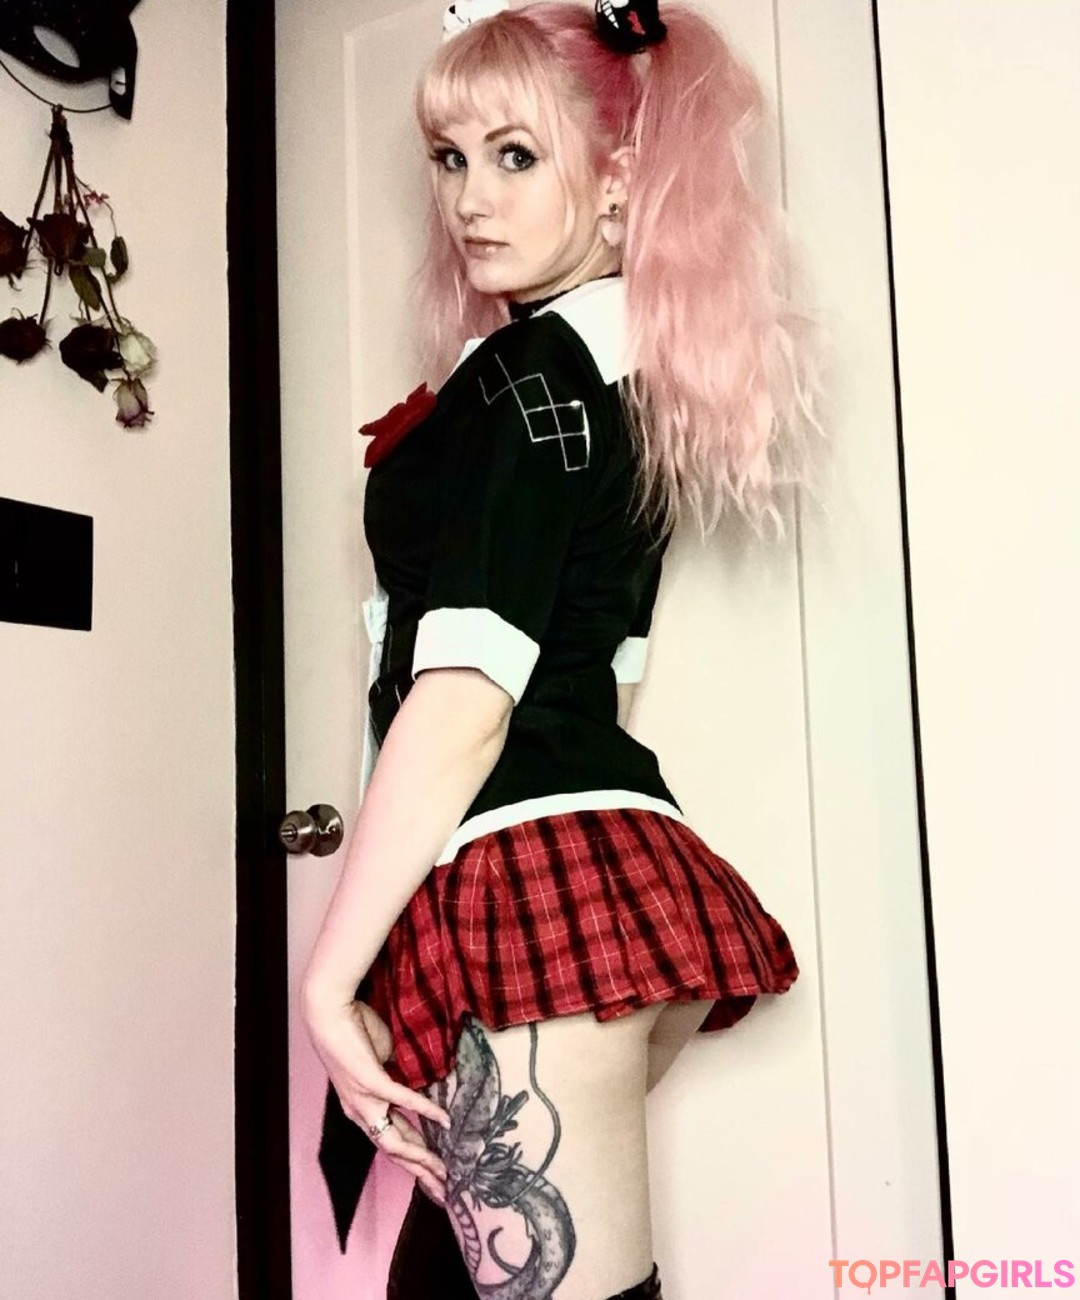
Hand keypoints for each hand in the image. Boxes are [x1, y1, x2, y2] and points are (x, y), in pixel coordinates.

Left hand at [302, 990, 449, 1204]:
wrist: (329, 1012)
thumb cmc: (352, 1032)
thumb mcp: (378, 1061)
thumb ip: (396, 1078)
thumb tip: (421, 1083)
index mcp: (360, 1109)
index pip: (390, 1143)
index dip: (412, 1163)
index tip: (433, 1179)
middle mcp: (360, 1111)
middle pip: (393, 1153)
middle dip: (420, 1173)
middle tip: (445, 1191)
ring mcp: (363, 1099)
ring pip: (393, 1141)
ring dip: (421, 1157)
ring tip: (443, 1169)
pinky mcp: (370, 1081)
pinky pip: (401, 1101)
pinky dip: (425, 1111)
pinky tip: (444, 1119)